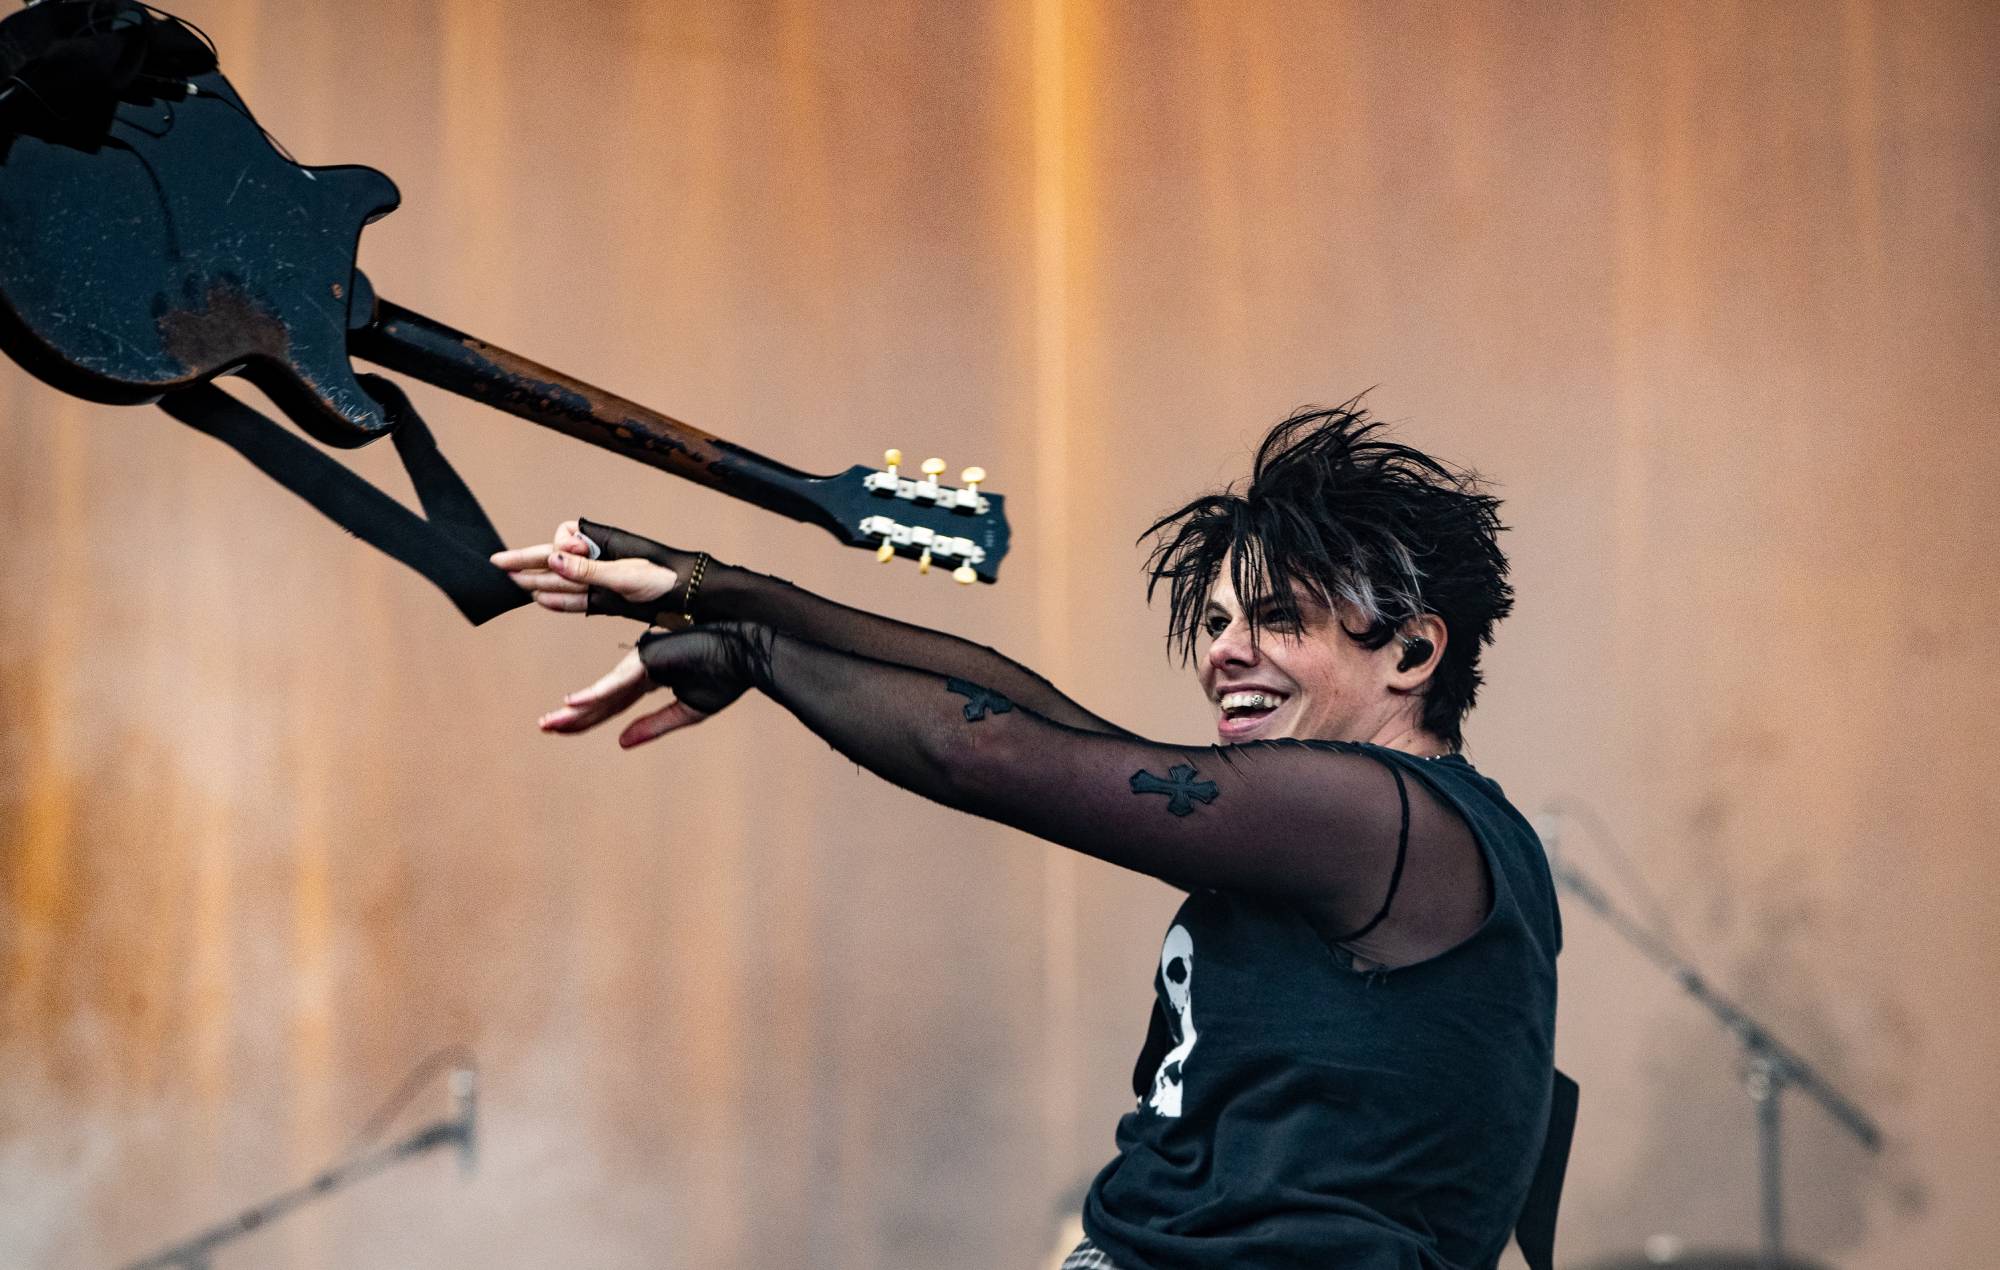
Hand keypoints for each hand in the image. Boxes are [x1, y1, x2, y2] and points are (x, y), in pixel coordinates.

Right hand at [489, 519, 678, 614]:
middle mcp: (602, 559)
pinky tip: (541, 601)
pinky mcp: (610, 599)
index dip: (558, 545)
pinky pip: (579, 600)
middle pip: (558, 560)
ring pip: (564, 580)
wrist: (693, 598)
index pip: (567, 536)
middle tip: (499, 565)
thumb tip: (553, 557)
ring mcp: (605, 579)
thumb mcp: (625, 575)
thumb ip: (587, 569)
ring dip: (540, 581)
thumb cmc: (666, 578)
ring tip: (514, 583)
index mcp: (605, 543)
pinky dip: (561, 601)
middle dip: (529, 563)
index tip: (560, 552)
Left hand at [537, 625, 768, 747]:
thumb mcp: (689, 710)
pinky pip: (617, 683)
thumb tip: (621, 743)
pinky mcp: (648, 659)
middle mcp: (642, 667)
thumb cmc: (727, 676)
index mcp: (652, 677)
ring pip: (602, 693)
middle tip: (544, 727)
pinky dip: (595, 693)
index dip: (587, 718)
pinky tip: (572, 704)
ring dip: (575, 712)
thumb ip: (654, 725)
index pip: (612, 703)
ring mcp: (642, 661)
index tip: (561, 728)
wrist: (747, 653)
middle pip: (600, 699)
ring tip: (550, 724)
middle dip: (573, 717)